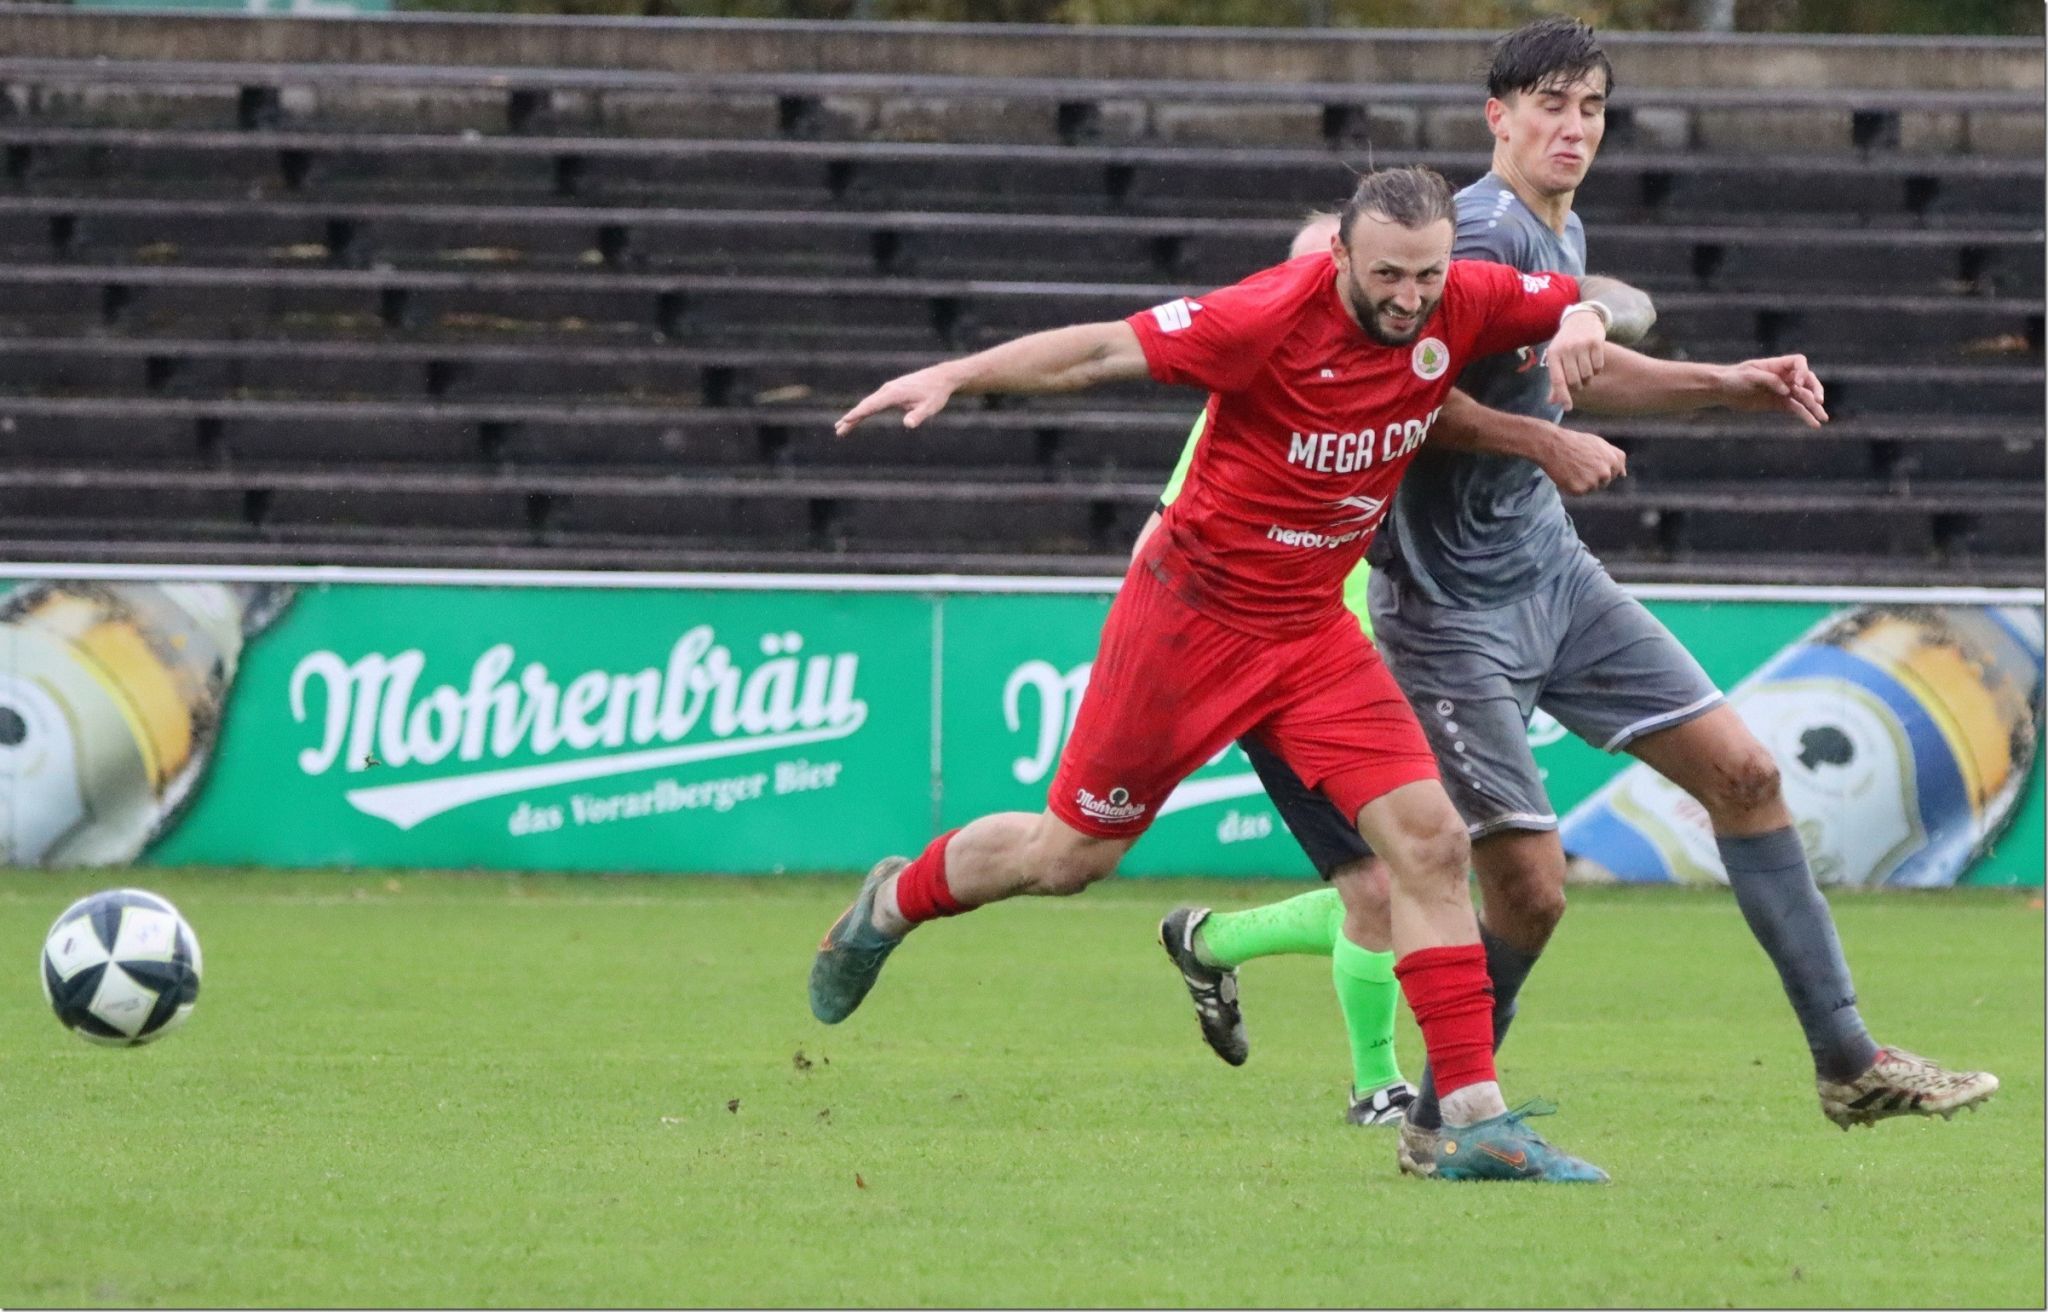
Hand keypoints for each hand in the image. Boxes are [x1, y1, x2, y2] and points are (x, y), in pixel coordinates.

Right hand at [835, 364, 960, 435]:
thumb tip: (908, 424)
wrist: (941, 377)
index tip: (845, 421)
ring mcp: (888, 389)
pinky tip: (859, 416)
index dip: (857, 414)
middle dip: (851, 418)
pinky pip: (874, 402)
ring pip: (868, 403)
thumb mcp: (930, 407)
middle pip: (865, 405)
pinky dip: (864, 410)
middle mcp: (888, 389)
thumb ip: (918, 416)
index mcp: (894, 394)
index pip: (871, 406)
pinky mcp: (891, 391)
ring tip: (842, 427)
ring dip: (855, 415)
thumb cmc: (936, 394)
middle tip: (838, 431)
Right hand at [1540, 424, 1627, 494]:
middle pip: (1604, 483)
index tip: (1591, 461)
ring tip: (1572, 468)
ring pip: (1592, 489)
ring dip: (1583, 482)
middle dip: (1593, 476)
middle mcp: (1606, 473)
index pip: (1615, 473)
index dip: (1601, 467)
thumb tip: (1624, 475)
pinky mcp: (1580, 490)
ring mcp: (1593, 482)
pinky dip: (1572, 487)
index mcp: (1614, 461)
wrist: (1553, 444)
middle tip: (1579, 464)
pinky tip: (1567, 474)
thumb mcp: (1600, 444)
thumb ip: (1616, 457)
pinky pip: (1579, 493)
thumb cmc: (1576, 443)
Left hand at [1546, 307, 1608, 409]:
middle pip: (1575, 380)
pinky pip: (1598, 366)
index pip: (1558, 380)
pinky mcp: (1596, 342)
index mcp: (1553, 354)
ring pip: (1587, 375)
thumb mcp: (1556, 357)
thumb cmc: (1565, 342)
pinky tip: (1593, 360)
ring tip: (1585, 368)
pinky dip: (1597, 368)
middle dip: (1578, 385)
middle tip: (1579, 381)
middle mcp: (1566, 349)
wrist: (1580, 318)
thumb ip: (1556, 379)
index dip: (1562, 396)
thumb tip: (1552, 402)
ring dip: (1588, 377)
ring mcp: (1581, 345)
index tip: (1568, 408)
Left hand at [1716, 355, 1828, 427]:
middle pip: (1807, 380)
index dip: (1802, 371)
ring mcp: (1784, 390)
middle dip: (1815, 389)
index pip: (1799, 362)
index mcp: (1778, 365)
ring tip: (1823, 418)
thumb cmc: (1735, 378)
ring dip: (1814, 407)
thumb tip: (1787, 390)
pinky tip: (1814, 424)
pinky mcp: (1779, 403)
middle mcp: (1785, 376)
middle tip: (1818, 401)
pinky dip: (1805, 416)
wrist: (1724, 391)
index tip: (1797, 383)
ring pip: (1804, 397)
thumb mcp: (1750, 376)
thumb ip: (1769, 380)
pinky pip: (1796, 409)